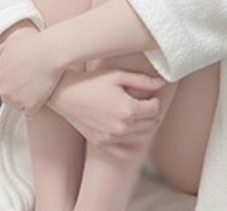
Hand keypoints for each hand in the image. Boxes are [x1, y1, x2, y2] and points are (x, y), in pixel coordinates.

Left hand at [0, 29, 63, 115]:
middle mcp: (3, 91)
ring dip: (24, 99)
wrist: (51, 52)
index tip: (13, 78)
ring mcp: (16, 100)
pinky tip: (41, 91)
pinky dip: (35, 104)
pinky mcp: (30, 106)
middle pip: (6, 98)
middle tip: (27, 79)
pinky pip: (30, 110)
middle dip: (14, 91)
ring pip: (18, 105)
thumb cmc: (32, 45)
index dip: (4, 83)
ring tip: (35, 83)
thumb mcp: (9, 44)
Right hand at [50, 67, 165, 157]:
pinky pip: (124, 151)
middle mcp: (122, 127)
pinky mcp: (101, 143)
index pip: (155, 109)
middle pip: (150, 124)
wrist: (64, 93)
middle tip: (144, 101)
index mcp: (128, 109)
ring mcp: (111, 138)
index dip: (155, 99)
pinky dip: (131, 144)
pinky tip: (129, 131)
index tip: (149, 93)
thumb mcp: (118, 75)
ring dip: (143, 125)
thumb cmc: (92, 80)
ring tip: (135, 112)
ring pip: (141, 137)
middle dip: (151, 112)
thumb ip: (143, 81)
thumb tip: (162, 83)